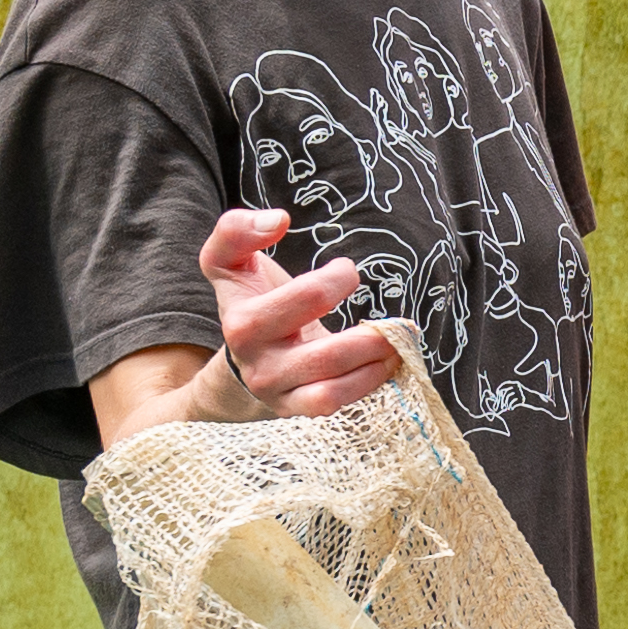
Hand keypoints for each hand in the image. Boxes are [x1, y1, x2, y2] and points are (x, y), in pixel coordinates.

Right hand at [195, 206, 400, 418]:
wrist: (243, 353)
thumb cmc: (249, 298)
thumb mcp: (229, 262)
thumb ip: (237, 230)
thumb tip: (277, 220)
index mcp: (242, 321)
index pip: (302, 300)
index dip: (332, 282)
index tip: (347, 268)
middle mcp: (257, 361)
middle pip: (325, 354)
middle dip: (370, 335)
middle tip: (397, 320)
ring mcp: (275, 390)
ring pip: (332, 388)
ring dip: (376, 364)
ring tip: (398, 341)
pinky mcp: (293, 409)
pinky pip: (333, 404)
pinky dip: (368, 384)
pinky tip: (386, 363)